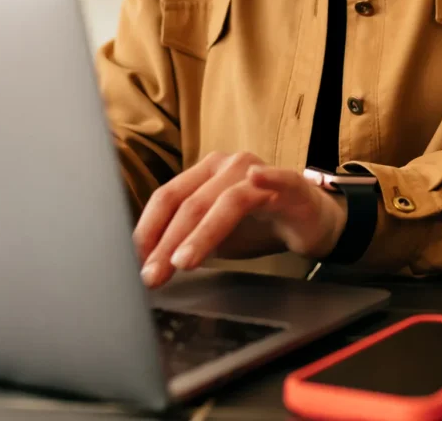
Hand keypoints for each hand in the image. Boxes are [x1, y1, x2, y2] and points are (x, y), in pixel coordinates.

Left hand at [133, 152, 347, 288]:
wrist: (310, 221)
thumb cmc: (258, 225)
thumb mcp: (214, 237)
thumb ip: (185, 242)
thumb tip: (147, 268)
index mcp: (205, 174)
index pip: (167, 197)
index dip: (147, 230)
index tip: (131, 263)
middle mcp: (227, 166)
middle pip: (190, 202)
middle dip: (166, 242)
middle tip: (152, 276)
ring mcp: (258, 171)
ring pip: (225, 200)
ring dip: (201, 233)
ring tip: (184, 262)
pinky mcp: (289, 183)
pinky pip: (276, 179)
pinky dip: (266, 177)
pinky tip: (257, 178)